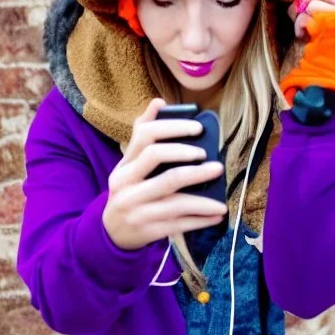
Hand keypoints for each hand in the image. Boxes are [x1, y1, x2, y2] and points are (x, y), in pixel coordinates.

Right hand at [102, 98, 226, 250]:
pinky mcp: (147, 230)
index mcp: (124, 165)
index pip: (145, 135)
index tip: (199, 129)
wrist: (111, 232)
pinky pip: (179, 224)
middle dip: (188, 157)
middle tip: (215, 163)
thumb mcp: (130, 165)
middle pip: (157, 161)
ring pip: (173, 199)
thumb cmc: (130, 190)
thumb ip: (144, 134)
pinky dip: (201, 220)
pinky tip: (217, 215)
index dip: (173, 128)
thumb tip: (159, 102)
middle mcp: (126, 184)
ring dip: (202, 199)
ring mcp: (136, 209)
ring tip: (223, 199)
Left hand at [282, 0, 334, 113]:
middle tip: (298, 18)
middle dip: (302, 1)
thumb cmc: (319, 58)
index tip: (303, 8)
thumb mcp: (322, 29)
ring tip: (302, 31)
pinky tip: (302, 37)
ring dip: (299, 15)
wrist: (325, 82)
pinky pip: (309, 13)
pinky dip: (300, 24)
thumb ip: (319, 9)